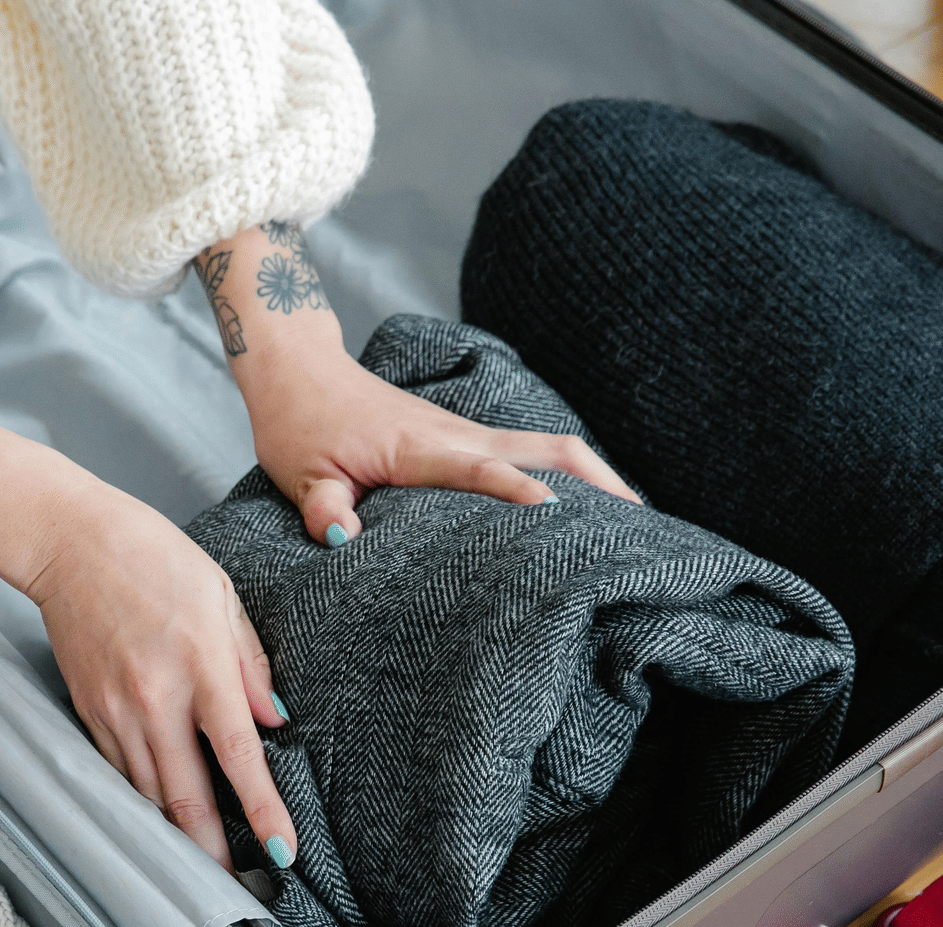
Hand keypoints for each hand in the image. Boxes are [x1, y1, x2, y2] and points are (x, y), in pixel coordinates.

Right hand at [0, 367, 295, 870]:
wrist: (69, 541)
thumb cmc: (152, 556)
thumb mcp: (220, 593)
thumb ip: (250, 661)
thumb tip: (275, 717)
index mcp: (200, 665)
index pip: (239, 756)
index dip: (261, 812)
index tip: (281, 853)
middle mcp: (155, 698)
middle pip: (186, 797)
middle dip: (211, 854)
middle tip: (233, 893)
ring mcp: (115, 710)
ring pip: (149, 794)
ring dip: (175, 836)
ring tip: (201, 869)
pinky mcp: (88, 711)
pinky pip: (121, 771)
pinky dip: (142, 801)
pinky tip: (161, 819)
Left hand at [246, 349, 639, 544]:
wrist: (300, 370)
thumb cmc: (300, 424)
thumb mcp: (300, 474)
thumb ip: (323, 508)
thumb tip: (342, 539)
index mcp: (418, 448)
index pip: (480, 469)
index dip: (516, 492)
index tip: (556, 516)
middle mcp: (455, 433)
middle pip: (545, 449)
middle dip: (595, 482)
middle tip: (642, 525)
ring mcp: (464, 431)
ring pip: (546, 447)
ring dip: (591, 477)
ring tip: (635, 522)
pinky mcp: (463, 436)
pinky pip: (527, 451)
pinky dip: (564, 471)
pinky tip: (584, 506)